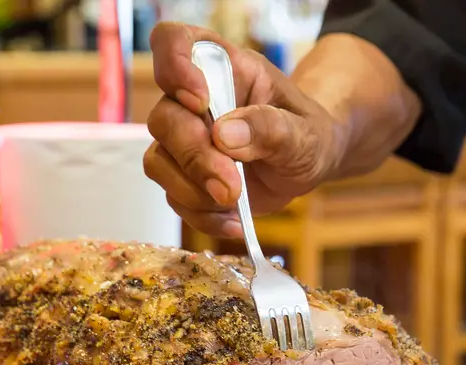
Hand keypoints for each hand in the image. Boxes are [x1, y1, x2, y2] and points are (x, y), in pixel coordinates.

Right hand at [143, 23, 345, 237]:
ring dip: (195, 192)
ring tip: (235, 203)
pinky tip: (234, 220)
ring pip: (158, 163)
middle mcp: (191, 101)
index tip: (200, 102)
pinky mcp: (184, 178)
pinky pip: (174, 199)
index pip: (173, 42)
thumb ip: (270, 128)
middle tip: (231, 187)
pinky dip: (203, 216)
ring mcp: (182, 141)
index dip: (174, 67)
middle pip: (163, 120)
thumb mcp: (304, 132)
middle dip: (196, 158)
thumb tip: (225, 135)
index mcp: (222, 68)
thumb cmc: (307, 135)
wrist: (306, 165)